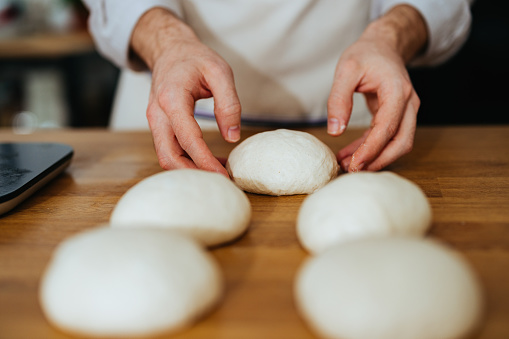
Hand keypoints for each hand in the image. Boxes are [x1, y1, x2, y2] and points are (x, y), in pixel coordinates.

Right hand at [131, 8, 240, 176]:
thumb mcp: (220, 72)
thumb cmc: (195, 59)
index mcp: (172, 99)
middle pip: (168, 156)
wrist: (170, 51)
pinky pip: (169, 150)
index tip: (223, 176)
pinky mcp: (158, 126)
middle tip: (221, 181)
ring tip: (219, 171)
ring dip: (190, 169)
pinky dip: (186, 160)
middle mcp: (157, 114)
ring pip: (166, 157)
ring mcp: (155, 122)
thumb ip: (228, 103)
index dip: (205, 161)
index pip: (188, 139)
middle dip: (193, 173)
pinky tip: (209, 161)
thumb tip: (232, 136)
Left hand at [327, 5, 427, 171]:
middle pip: (402, 142)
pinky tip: (350, 155)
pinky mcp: (397, 116)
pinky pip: (386, 138)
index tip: (354, 165)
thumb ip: (338, 99)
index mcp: (397, 91)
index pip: (387, 128)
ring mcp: (406, 111)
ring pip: (397, 143)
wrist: (383, 45)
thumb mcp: (346, 70)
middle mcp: (408, 103)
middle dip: (378, 160)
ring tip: (346, 166)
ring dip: (374, 158)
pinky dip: (370, 148)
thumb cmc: (366, 54)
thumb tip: (335, 130)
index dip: (372, 150)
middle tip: (352, 171)